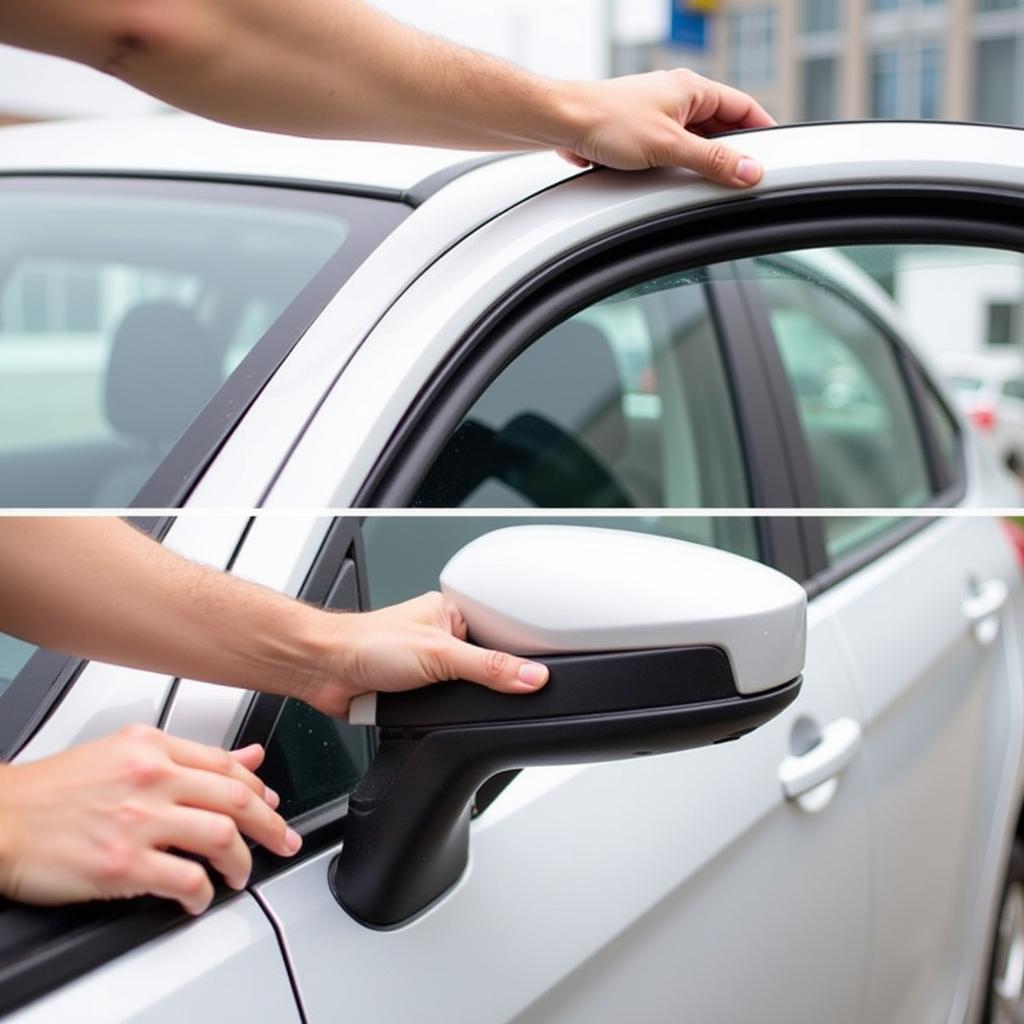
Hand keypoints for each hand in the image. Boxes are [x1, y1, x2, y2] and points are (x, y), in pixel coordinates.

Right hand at [0, 725, 300, 914]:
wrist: (1, 819)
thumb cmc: (55, 790)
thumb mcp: (126, 752)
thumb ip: (189, 757)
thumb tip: (246, 758)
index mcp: (153, 746)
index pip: (227, 765)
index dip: (259, 789)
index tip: (271, 805)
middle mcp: (151, 777)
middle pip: (237, 799)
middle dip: (271, 825)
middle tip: (283, 841)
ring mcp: (139, 821)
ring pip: (222, 838)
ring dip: (242, 862)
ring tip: (241, 873)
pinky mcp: (123, 864)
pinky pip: (186, 880)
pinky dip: (203, 894)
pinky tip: (200, 898)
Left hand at [302, 592, 549, 717]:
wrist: (323, 669)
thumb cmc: (367, 643)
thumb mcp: (441, 654)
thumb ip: (490, 668)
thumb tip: (533, 677)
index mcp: (452, 614)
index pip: (501, 635)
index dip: (517, 655)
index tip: (535, 673)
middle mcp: (441, 638)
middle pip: (485, 669)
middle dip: (477, 685)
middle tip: (467, 684)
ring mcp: (427, 668)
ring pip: (461, 696)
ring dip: (450, 702)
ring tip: (436, 693)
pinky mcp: (414, 696)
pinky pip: (439, 713)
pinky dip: (434, 718)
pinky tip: (428, 710)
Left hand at [556, 68, 774, 185]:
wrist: (562, 122)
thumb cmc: (608, 122)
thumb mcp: (670, 146)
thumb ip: (712, 160)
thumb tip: (749, 171)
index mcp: (692, 89)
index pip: (744, 107)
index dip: (763, 131)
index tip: (773, 155)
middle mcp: (677, 97)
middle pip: (720, 126)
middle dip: (732, 151)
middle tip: (743, 178)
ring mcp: (657, 114)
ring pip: (694, 139)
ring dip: (703, 160)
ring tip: (710, 183)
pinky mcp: (638, 132)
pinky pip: (671, 149)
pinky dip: (678, 165)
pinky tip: (676, 182)